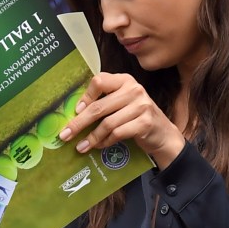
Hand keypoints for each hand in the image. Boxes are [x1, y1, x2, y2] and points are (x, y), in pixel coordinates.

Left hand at [58, 72, 186, 168]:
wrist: (162, 133)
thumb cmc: (136, 117)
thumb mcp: (123, 102)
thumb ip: (105, 101)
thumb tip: (75, 114)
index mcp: (125, 80)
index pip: (99, 81)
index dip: (85, 97)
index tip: (76, 111)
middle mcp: (134, 90)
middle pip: (99, 107)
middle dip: (79, 123)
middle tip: (65, 135)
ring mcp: (141, 106)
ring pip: (107, 123)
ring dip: (91, 138)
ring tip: (81, 147)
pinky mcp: (145, 123)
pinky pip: (118, 134)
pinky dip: (106, 142)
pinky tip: (99, 146)